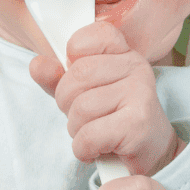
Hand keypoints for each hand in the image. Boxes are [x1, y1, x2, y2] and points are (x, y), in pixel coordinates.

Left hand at [30, 21, 182, 176]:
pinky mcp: (137, 125)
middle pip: (76, 77)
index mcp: (123, 52)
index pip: (90, 36)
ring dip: (77, 129)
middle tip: (83, 116)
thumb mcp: (84, 93)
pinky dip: (84, 149)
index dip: (72, 57)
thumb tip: (36, 65)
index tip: (79, 77)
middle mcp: (135, 66)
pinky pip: (89, 136)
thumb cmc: (114, 118)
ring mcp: (140, 93)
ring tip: (94, 133)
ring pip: (81, 109)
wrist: (152, 153)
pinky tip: (97, 149)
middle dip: (67, 103)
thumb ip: (57, 77)